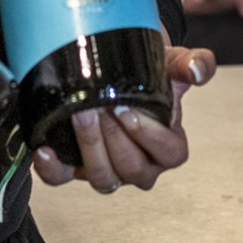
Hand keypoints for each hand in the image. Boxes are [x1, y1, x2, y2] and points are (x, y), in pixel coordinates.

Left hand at [33, 45, 215, 193]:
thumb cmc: (151, 75)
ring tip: (79, 115)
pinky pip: (62, 179)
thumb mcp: (173, 64)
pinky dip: (52, 168)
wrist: (119, 72)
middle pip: (132, 168)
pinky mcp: (75, 169)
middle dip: (114, 138)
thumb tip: (197, 71)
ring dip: (89, 147)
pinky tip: (45, 149)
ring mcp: (107, 169)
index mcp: (168, 147)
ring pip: (103, 178)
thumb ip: (192, 63)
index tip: (129, 110)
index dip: (150, 136)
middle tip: (100, 107)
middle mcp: (140, 166)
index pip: (169, 154)